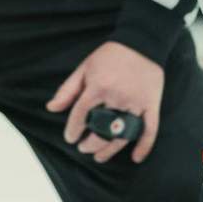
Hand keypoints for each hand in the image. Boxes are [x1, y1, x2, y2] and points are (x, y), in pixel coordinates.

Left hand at [46, 41, 164, 163]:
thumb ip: (68, 90)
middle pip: (102, 130)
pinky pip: (150, 130)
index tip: (70, 138)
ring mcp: (136, 103)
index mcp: (99, 86)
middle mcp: (117, 96)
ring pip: (123, 134)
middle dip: (90, 143)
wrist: (142, 43)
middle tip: (83, 148)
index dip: (73, 129)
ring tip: (99, 157)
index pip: (82, 114)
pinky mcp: (151, 105)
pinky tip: (136, 158)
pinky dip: (144, 146)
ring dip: (110, 150)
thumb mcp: (84, 68)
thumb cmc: (110, 56)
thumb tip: (51, 108)